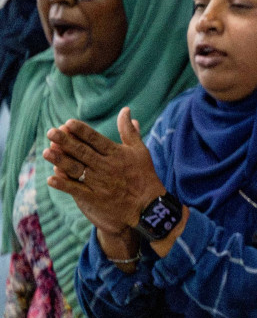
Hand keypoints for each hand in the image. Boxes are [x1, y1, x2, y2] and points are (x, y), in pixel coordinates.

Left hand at [44, 108, 163, 234]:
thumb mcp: (140, 150)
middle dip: (66, 141)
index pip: (96, 139)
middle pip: (83, 152)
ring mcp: (100, 183)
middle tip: (51, 132)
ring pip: (77, 169)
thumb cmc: (144, 176)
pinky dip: (64, 185)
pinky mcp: (95, 198)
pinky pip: (77, 190)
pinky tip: (51, 179)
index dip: (82, 131)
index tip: (68, 123)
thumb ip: (130, 130)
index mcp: (116, 154)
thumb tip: (126, 110)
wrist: (148, 207)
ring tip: (46, 152)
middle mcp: (106, 166)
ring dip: (61, 160)